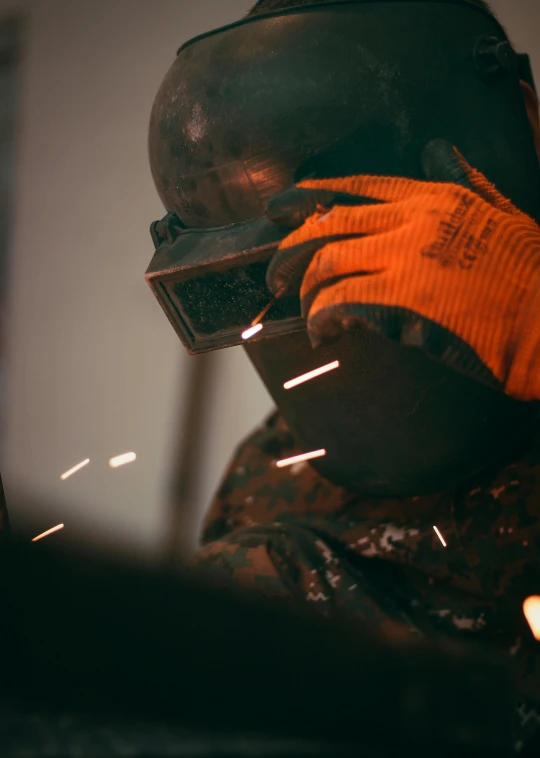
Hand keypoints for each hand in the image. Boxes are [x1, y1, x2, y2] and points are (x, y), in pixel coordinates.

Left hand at [266, 140, 539, 400]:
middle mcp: (414, 220)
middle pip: (327, 224)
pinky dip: (320, 318)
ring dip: (304, 292)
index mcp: (434, 198)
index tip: (278, 207)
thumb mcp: (501, 212)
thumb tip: (437, 151)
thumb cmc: (531, 277)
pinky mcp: (402, 300)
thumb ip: (464, 180)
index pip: (355, 188)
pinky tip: (323, 333)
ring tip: (306, 313)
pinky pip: (338, 302)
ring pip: (325, 263)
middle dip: (289, 249)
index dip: (307, 196)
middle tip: (276, 275)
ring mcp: (406, 258)